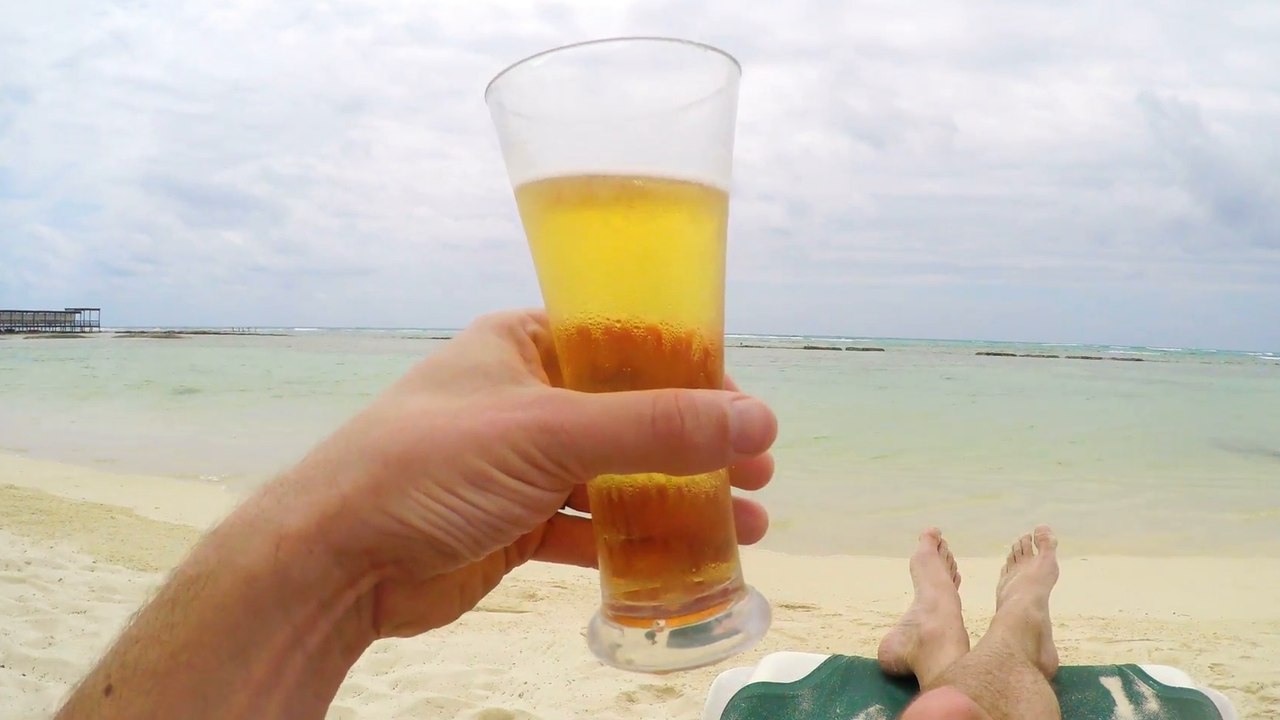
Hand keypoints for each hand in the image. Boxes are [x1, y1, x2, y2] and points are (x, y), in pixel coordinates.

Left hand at [279, 310, 777, 638]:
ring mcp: (518, 464)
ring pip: (615, 475)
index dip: (693, 373)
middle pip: (630, 414)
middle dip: (697, 446)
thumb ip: (654, 428)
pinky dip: (634, 542)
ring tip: (747, 524)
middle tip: (759, 472)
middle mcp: (524, 397)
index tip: (747, 409)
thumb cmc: (429, 466)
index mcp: (523, 343)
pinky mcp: (513, 523)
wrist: (334, 561)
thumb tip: (757, 421)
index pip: (626, 343)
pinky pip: (588, 527)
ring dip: (677, 499)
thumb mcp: (548, 433)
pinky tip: (683, 560)